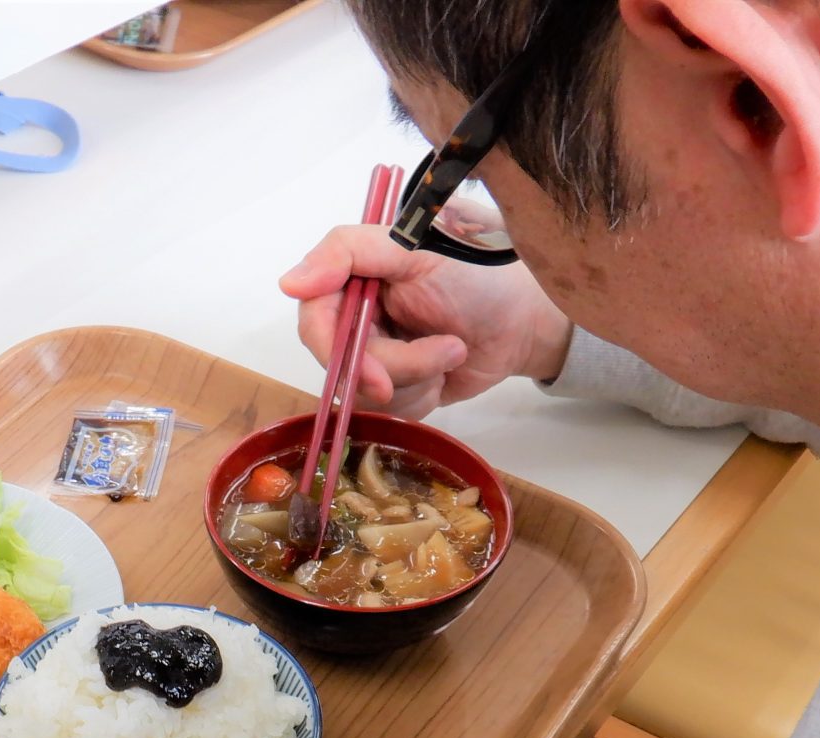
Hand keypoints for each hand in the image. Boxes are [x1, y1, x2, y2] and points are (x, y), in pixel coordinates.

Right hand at [282, 224, 574, 418]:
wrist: (530, 319)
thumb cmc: (485, 270)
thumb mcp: (417, 246)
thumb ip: (350, 252)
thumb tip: (289, 282)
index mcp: (356, 273)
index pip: (314, 315)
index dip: (333, 346)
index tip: (368, 367)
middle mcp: (358, 313)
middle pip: (340, 361)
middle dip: (393, 366)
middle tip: (442, 354)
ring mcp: (376, 353)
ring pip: (363, 391)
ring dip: (416, 376)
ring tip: (454, 349)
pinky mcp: (397, 386)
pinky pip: (388, 409)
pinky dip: (421, 396)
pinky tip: (447, 370)